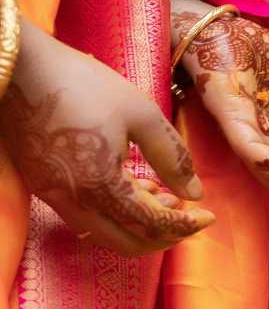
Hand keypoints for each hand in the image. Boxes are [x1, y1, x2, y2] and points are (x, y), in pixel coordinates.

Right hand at [0, 22, 211, 252]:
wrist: (20, 66)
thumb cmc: (82, 84)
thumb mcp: (140, 114)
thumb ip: (172, 156)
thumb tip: (195, 193)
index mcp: (99, 186)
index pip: (152, 224)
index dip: (186, 225)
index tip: (208, 214)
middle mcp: (72, 200)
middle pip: (126, 242)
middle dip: (163, 235)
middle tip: (186, 213)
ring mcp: (52, 194)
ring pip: (103, 231)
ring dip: (138, 224)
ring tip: (162, 194)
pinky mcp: (43, 184)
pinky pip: (84, 215)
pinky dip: (114, 211)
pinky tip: (132, 185)